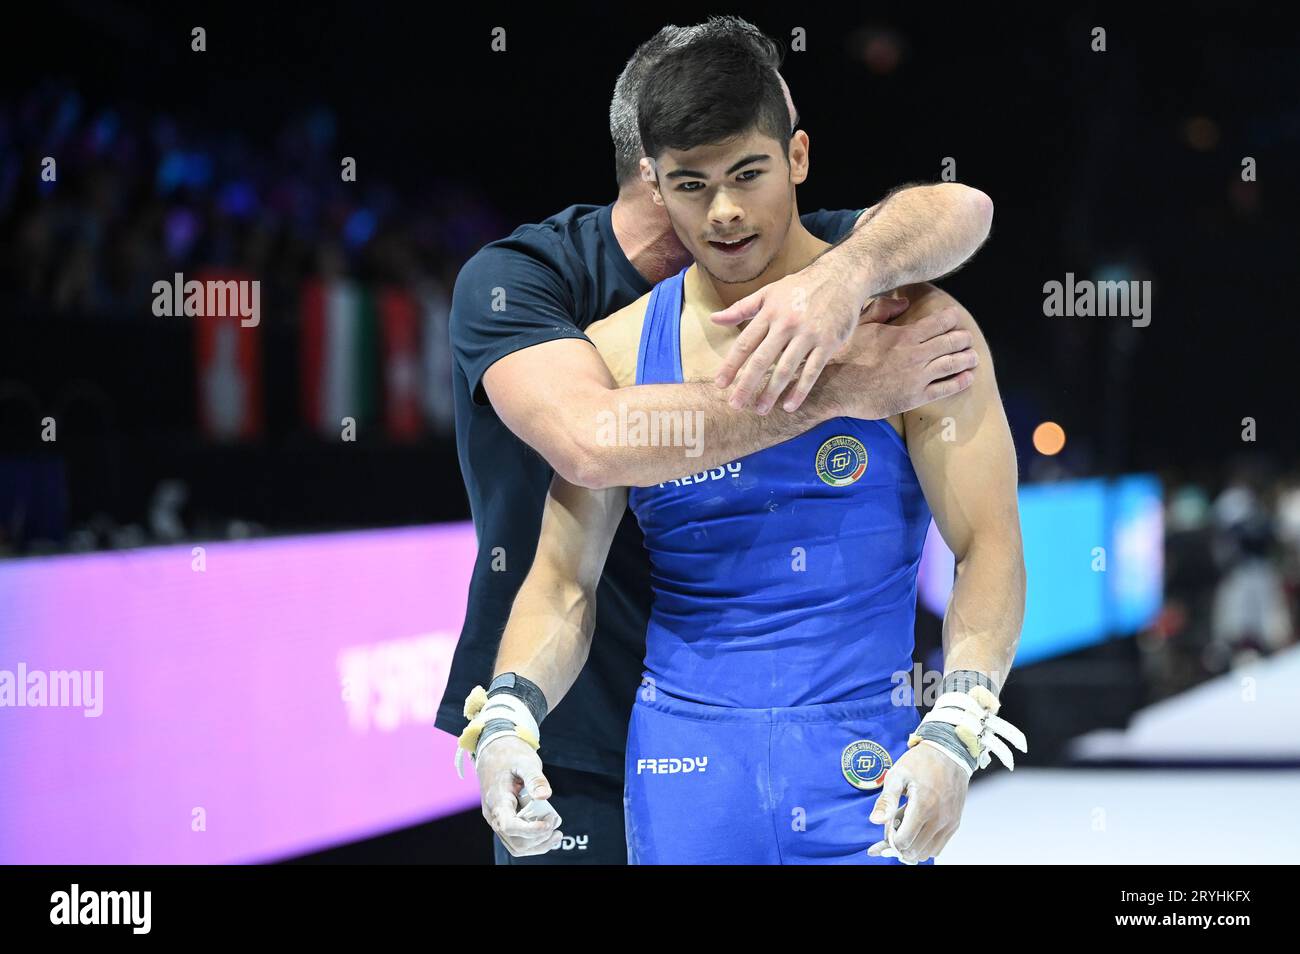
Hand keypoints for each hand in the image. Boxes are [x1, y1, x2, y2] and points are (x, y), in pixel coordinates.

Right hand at [474, 734, 563, 856]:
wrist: (494, 752)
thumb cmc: (509, 756)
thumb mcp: (524, 762)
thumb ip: (535, 779)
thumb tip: (545, 795)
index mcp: (496, 800)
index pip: (510, 825)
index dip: (530, 830)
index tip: (549, 822)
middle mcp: (493, 815)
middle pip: (515, 841)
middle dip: (539, 837)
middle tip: (555, 821)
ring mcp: (497, 820)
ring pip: (516, 846)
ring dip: (538, 844)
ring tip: (556, 833)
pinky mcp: (504, 821)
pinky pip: (517, 840)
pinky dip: (534, 842)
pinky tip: (548, 834)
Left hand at [710, 258, 909, 414]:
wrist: (842, 276)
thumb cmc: (801, 287)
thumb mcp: (769, 292)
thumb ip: (741, 308)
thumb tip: (714, 319)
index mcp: (770, 313)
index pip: (745, 343)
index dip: (731, 365)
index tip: (720, 384)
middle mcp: (787, 324)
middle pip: (762, 360)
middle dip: (747, 384)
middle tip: (735, 405)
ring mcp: (808, 334)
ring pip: (786, 368)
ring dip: (772, 392)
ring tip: (760, 410)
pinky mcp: (828, 343)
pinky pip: (812, 371)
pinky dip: (800, 390)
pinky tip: (789, 406)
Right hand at [821, 305, 976, 419]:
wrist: (832, 388)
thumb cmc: (843, 356)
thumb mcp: (860, 326)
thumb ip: (883, 310)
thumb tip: (903, 300)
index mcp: (904, 335)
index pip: (939, 322)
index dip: (952, 319)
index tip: (955, 318)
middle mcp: (915, 354)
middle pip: (952, 342)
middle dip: (964, 339)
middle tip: (967, 339)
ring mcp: (917, 377)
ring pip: (953, 364)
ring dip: (967, 359)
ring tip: (973, 357)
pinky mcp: (914, 397)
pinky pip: (945, 389)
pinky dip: (960, 381)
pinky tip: (967, 377)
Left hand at [867, 743, 968, 863]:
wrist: (949, 752)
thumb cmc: (920, 762)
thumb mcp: (897, 775)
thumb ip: (887, 800)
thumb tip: (875, 821)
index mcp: (923, 806)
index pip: (903, 841)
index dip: (890, 839)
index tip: (887, 828)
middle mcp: (939, 819)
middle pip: (914, 851)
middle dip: (899, 846)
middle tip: (892, 830)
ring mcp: (949, 822)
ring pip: (927, 853)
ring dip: (912, 847)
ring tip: (905, 828)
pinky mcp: (955, 823)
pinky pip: (939, 847)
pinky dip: (925, 846)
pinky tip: (917, 830)